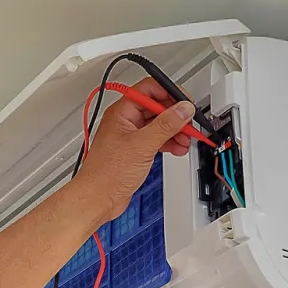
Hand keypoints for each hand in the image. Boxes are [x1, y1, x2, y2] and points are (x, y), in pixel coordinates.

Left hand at [72, 77, 194, 224]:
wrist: (99, 198)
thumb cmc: (107, 173)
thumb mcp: (142, 145)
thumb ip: (166, 125)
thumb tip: (183, 109)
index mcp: (122, 112)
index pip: (149, 89)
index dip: (169, 93)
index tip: (185, 104)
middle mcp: (126, 121)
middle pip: (157, 107)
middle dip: (175, 116)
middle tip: (188, 125)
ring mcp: (131, 136)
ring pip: (159, 125)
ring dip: (175, 131)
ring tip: (185, 140)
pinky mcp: (136, 151)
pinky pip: (157, 140)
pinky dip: (169, 142)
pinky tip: (177, 148)